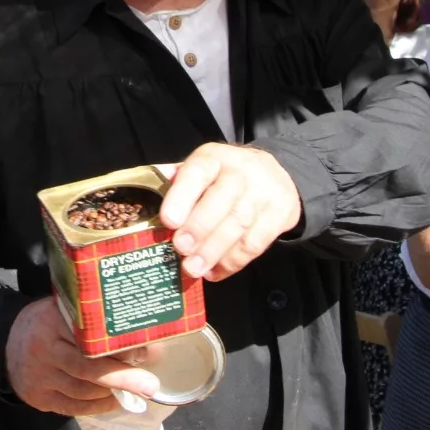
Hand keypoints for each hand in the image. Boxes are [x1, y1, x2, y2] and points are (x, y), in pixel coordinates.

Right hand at [4, 297, 160, 416]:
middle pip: (87, 368)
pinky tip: (113, 401)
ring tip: (135, 390)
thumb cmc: (45, 324)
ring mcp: (39, 377)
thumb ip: (91, 320)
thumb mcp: (61, 311)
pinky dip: (97, 406)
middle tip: (150, 385)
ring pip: (83, 391)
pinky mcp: (39, 398)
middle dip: (123, 378)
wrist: (4, 345)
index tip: (146, 349)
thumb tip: (142, 335)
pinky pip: (73, 407)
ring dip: (112, 392)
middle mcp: (43, 350)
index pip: (88, 336)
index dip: (118, 346)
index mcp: (51, 322)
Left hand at [158, 143, 300, 282]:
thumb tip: (148, 204)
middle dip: (199, 228)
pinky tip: (215, 271)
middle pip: (221, 199)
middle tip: (180, 249)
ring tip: (193, 268)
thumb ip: (178, 185)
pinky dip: (233, 262)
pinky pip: (255, 243)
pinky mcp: (281, 214)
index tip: (168, 221)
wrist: (278, 175)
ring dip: (214, 251)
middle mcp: (241, 171)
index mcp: (214, 158)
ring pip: (239, 224)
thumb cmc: (225, 177)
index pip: (197, 172)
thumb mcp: (203, 170)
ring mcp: (264, 192)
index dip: (182, 196)